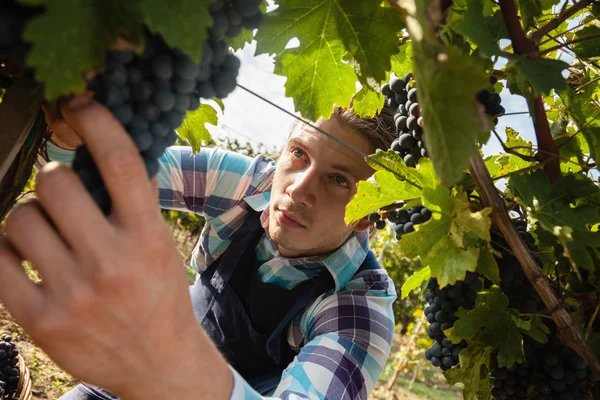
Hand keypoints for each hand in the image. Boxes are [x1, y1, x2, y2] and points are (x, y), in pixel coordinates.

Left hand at [0, 97, 232, 399]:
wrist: (159, 362)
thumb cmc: (160, 296)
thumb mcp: (161, 246)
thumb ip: (133, 204)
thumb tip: (98, 149)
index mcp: (149, 237)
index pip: (121, 163)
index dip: (95, 121)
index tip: (78, 103)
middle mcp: (113, 263)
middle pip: (56, 183)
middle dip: (53, 178)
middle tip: (60, 192)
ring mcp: (74, 294)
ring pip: (19, 218)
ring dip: (29, 217)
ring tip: (46, 234)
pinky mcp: (42, 321)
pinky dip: (6, 250)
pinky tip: (24, 256)